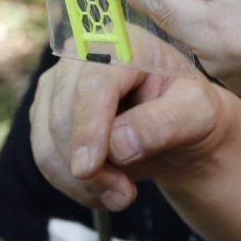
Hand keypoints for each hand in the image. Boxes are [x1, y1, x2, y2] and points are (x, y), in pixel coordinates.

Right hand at [30, 31, 232, 211]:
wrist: (179, 126)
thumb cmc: (191, 111)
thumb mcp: (198, 115)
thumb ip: (163, 124)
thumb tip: (118, 145)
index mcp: (125, 43)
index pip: (94, 84)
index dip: (88, 127)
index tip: (88, 170)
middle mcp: (82, 53)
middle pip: (63, 114)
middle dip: (89, 167)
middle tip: (125, 197)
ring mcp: (59, 81)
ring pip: (46, 138)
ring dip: (78, 180)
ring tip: (119, 196)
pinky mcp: (46, 108)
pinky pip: (43, 152)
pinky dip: (68, 181)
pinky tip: (101, 190)